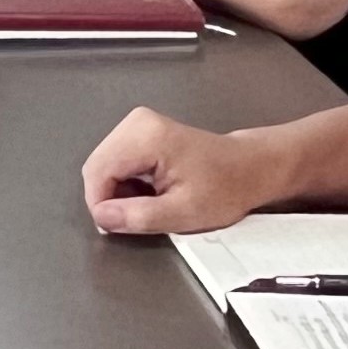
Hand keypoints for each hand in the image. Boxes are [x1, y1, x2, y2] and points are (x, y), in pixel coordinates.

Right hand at [79, 109, 283, 237]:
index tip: (119, 226)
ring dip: (117, 191)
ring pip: (104, 165)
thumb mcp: (184, 212)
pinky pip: (116, 161)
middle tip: (137, 217)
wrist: (250, 168)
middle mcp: (136, 122)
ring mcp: (137, 123)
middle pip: (97, 166)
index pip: (98, 172)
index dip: (101, 204)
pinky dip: (125, 182)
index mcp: (146, 137)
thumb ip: (139, 216)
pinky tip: (148, 191)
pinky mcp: (140, 130)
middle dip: (109, 197)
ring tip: (149, 203)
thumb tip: (102, 217)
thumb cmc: (225, 188)